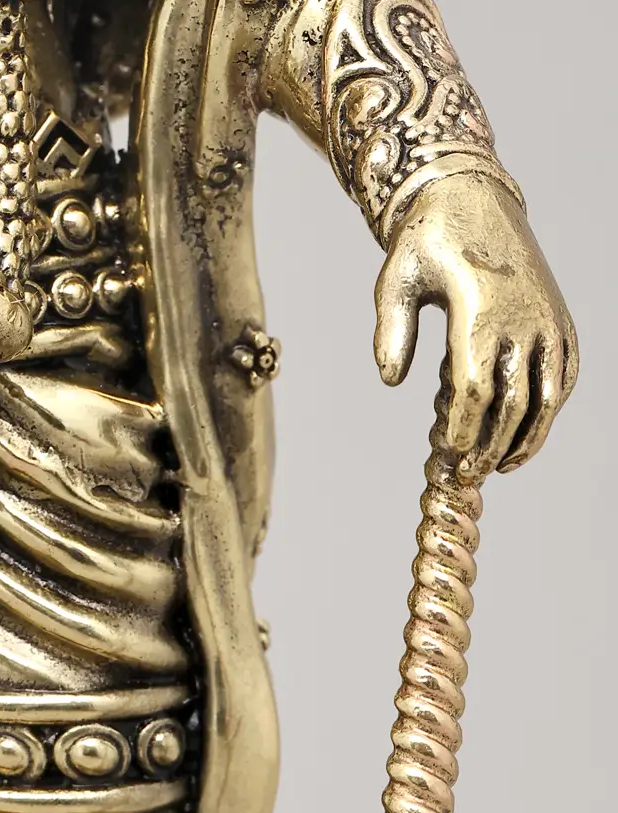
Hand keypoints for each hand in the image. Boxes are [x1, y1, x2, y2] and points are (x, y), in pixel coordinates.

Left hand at [374, 174, 577, 476]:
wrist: (472, 196)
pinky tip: (527, 437)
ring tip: (501, 467)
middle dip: (490, 445)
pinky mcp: (559, 318)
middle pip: (513, 402)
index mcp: (480, 309)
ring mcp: (547, 317)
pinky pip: (566, 373)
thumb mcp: (395, 278)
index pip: (474, 389)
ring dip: (528, 438)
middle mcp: (522, 316)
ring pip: (549, 394)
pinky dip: (551, 409)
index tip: (447, 456)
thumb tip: (391, 381)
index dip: (463, 430)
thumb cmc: (426, 240)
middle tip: (467, 473)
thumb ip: (390, 331)